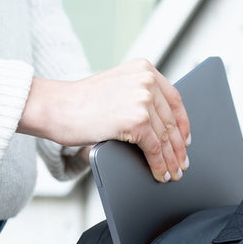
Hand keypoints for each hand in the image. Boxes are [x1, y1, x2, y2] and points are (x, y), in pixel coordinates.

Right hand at [18, 58, 190, 182]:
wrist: (56, 107)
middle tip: (181, 163)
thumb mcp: (116, 89)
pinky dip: (159, 165)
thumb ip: (139, 97)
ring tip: (173, 174)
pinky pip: (154, 149)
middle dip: (177, 147)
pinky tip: (160, 174)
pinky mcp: (137, 121)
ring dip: (170, 160)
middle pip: (170, 121)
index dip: (182, 123)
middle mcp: (146, 80)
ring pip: (165, 138)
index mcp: (143, 69)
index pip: (174, 98)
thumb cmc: (80, 103)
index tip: (186, 139)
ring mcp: (142, 99)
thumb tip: (162, 126)